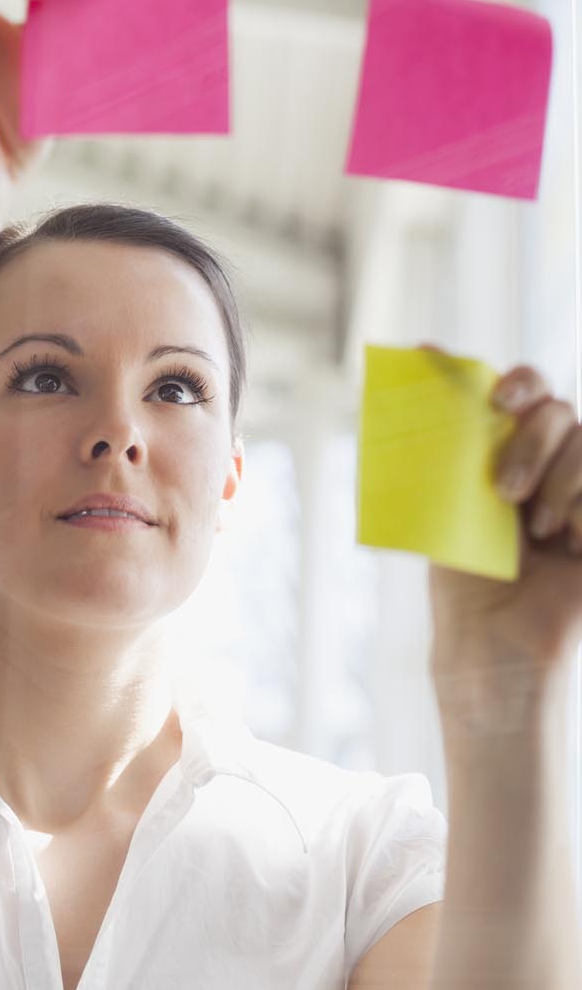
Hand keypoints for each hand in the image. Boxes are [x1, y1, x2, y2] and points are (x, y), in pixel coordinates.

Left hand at [420, 344, 581, 724]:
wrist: (492, 640)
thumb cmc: (464, 573)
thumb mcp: (448, 498)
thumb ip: (446, 434)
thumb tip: (423, 350)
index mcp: (508, 449)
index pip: (526, 387)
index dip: (517, 380)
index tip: (495, 399)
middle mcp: (553, 461)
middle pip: (557, 408)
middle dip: (529, 444)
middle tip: (503, 492)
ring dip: (559, 484)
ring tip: (536, 531)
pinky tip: (570, 545)